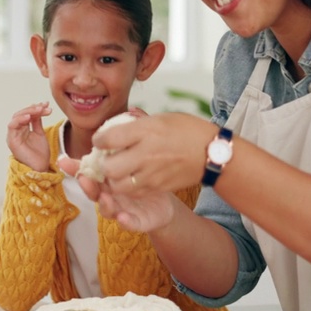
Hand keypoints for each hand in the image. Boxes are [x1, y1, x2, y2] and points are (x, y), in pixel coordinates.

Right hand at [6, 102, 52, 171]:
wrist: (40, 168)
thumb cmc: (40, 154)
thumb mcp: (40, 134)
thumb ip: (37, 122)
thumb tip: (39, 108)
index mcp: (23, 129)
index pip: (27, 114)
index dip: (36, 108)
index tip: (46, 105)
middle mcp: (17, 131)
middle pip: (22, 114)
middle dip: (33, 109)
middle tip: (44, 107)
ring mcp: (13, 136)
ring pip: (16, 117)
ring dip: (28, 112)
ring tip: (39, 110)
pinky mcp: (12, 141)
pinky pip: (12, 126)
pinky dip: (19, 119)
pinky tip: (29, 117)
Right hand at [58, 156, 177, 233]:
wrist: (165, 202)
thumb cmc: (143, 180)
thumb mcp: (130, 163)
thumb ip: (115, 151)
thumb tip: (102, 133)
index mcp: (107, 182)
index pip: (88, 175)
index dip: (75, 170)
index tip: (63, 161)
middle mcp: (111, 197)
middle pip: (95, 194)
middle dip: (88, 188)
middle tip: (84, 179)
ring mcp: (122, 210)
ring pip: (108, 210)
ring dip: (105, 205)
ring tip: (105, 197)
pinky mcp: (138, 221)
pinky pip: (131, 223)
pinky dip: (125, 222)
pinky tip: (123, 217)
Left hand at [91, 113, 216, 196]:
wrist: (212, 152)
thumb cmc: (187, 130)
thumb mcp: (159, 118)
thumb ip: (135, 123)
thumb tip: (114, 125)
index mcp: (145, 131)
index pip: (108, 138)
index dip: (99, 139)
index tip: (100, 140)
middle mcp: (146, 153)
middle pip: (109, 167)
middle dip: (103, 164)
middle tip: (106, 159)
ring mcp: (152, 173)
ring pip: (118, 185)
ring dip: (113, 179)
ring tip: (117, 171)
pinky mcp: (158, 187)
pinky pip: (134, 191)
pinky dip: (127, 187)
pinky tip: (130, 178)